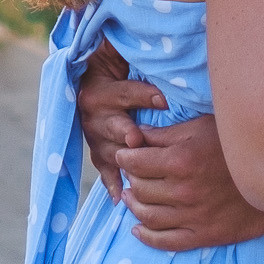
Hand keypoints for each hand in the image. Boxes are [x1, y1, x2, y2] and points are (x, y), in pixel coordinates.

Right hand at [77, 41, 162, 198]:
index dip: (144, 96)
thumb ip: (146, 72)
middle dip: (125, 132)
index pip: (124, 93)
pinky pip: (103, 169)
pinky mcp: (95, 150)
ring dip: (122, 161)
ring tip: (135, 174)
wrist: (93, 76)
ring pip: (107, 150)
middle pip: (112, 125)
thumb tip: (172, 83)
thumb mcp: (128, 65)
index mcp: (99, 88)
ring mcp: (92, 134)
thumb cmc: (120, 69)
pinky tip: (120, 198)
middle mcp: (91, 112)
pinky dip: (111, 183)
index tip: (164, 101)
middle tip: (137, 139)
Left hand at [113, 116, 263, 251]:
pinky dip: (146, 237)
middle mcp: (183, 191)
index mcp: (181, 160)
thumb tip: (135, 136)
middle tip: (130, 173)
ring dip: (133, 206)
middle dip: (130, 179)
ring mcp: (193, 216)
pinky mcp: (203, 235)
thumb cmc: (237, 146)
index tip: (124, 154)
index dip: (125, 157)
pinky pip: (166, 242)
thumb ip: (165, 134)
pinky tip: (138, 229)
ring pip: (147, 215)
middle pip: (139, 188)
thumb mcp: (202, 127)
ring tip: (131, 197)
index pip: (135, 162)